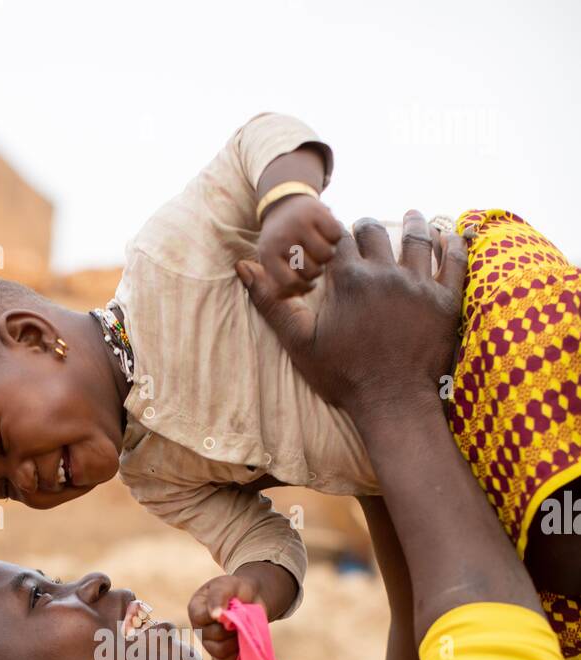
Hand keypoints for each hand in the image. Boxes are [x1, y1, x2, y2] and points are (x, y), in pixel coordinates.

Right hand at [188, 562, 297, 659]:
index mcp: (195, 609)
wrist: (253, 598)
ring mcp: (208, 644)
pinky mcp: (219, 657)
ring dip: (235, 641)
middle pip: (212, 637)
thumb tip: (215, 615)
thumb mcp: (227, 585)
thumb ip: (218, 596)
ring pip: (219, 652)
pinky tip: (242, 643)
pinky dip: (235, 657)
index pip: (201, 618)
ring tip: (241, 629)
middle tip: (240, 618)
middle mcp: (199, 628)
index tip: (232, 606)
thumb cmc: (236, 590)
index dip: (219, 615)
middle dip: (231, 629)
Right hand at [237, 210, 467, 427]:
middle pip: (376, 233)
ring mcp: (419, 284)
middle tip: (369, 229)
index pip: (341, 239)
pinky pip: (455, 260)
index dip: (337, 236)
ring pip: (418, 238)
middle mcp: (385, 273)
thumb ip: (272, 303)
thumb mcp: (300, 342)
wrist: (393, 403)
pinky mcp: (447, 300)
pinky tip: (450, 235)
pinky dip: (453, 243)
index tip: (338, 240)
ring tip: (413, 216)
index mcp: (349, 280)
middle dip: (369, 228)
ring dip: (415, 223)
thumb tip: (243, 268)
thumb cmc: (344, 377)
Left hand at [257, 194, 343, 297]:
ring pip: (326, 255)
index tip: (307, 283)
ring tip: (320, 251)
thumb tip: (290, 296)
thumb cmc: (280, 241)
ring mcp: (300, 224)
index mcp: (268, 254)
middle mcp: (282, 238)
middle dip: (316, 271)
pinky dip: (335, 238)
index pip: (290, 283)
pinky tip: (326, 236)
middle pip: (312, 271)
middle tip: (313, 263)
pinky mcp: (317, 211)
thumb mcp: (271, 262)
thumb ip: (277, 285)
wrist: (284, 202)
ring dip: (327, 256)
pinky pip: (336, 236)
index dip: (303, 287)